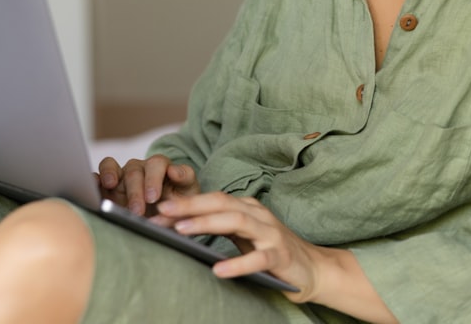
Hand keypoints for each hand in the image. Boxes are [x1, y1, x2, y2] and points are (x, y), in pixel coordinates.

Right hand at [96, 154, 199, 215]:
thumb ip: (184, 180)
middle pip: (134, 170)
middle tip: (137, 211)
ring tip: (110, 185)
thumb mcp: (188, 195)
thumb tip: (174, 170)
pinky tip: (90, 189)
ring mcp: (120, 177)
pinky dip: (91, 181)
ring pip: (112, 167)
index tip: (153, 197)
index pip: (157, 164)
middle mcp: (139, 169)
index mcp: (161, 168)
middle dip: (135, 191)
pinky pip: (95, 178)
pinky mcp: (105, 188)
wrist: (165, 221)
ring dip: (110, 175)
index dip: (154, 178)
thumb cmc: (178, 205)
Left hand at [157, 192, 322, 302]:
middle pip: (221, 203)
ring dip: (207, 224)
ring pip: (237, 221)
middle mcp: (258, 215)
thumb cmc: (271, 251)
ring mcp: (271, 234)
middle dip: (190, 206)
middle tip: (162, 211)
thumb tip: (179, 224)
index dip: (185, 202)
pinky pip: (258, 258)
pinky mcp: (281, 257)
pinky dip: (238, 263)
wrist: (313, 269)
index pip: (212, 200)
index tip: (158, 208)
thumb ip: (218, 227)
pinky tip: (219, 270)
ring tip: (182, 231)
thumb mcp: (242, 236)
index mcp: (247, 208)